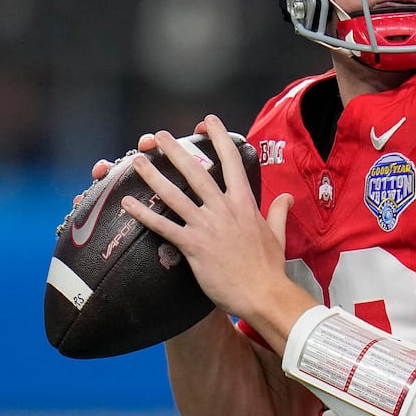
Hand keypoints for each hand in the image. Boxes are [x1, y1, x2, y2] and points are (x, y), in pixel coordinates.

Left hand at [120, 115, 302, 328]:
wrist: (264, 294)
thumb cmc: (269, 268)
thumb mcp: (278, 235)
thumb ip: (279, 212)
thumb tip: (287, 197)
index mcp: (244, 203)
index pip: (231, 162)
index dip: (220, 138)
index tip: (209, 121)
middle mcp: (224, 209)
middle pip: (196, 172)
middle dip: (176, 151)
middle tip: (159, 135)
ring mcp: (207, 226)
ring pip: (175, 195)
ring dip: (154, 176)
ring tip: (137, 161)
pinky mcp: (194, 246)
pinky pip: (164, 226)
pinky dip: (144, 215)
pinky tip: (128, 204)